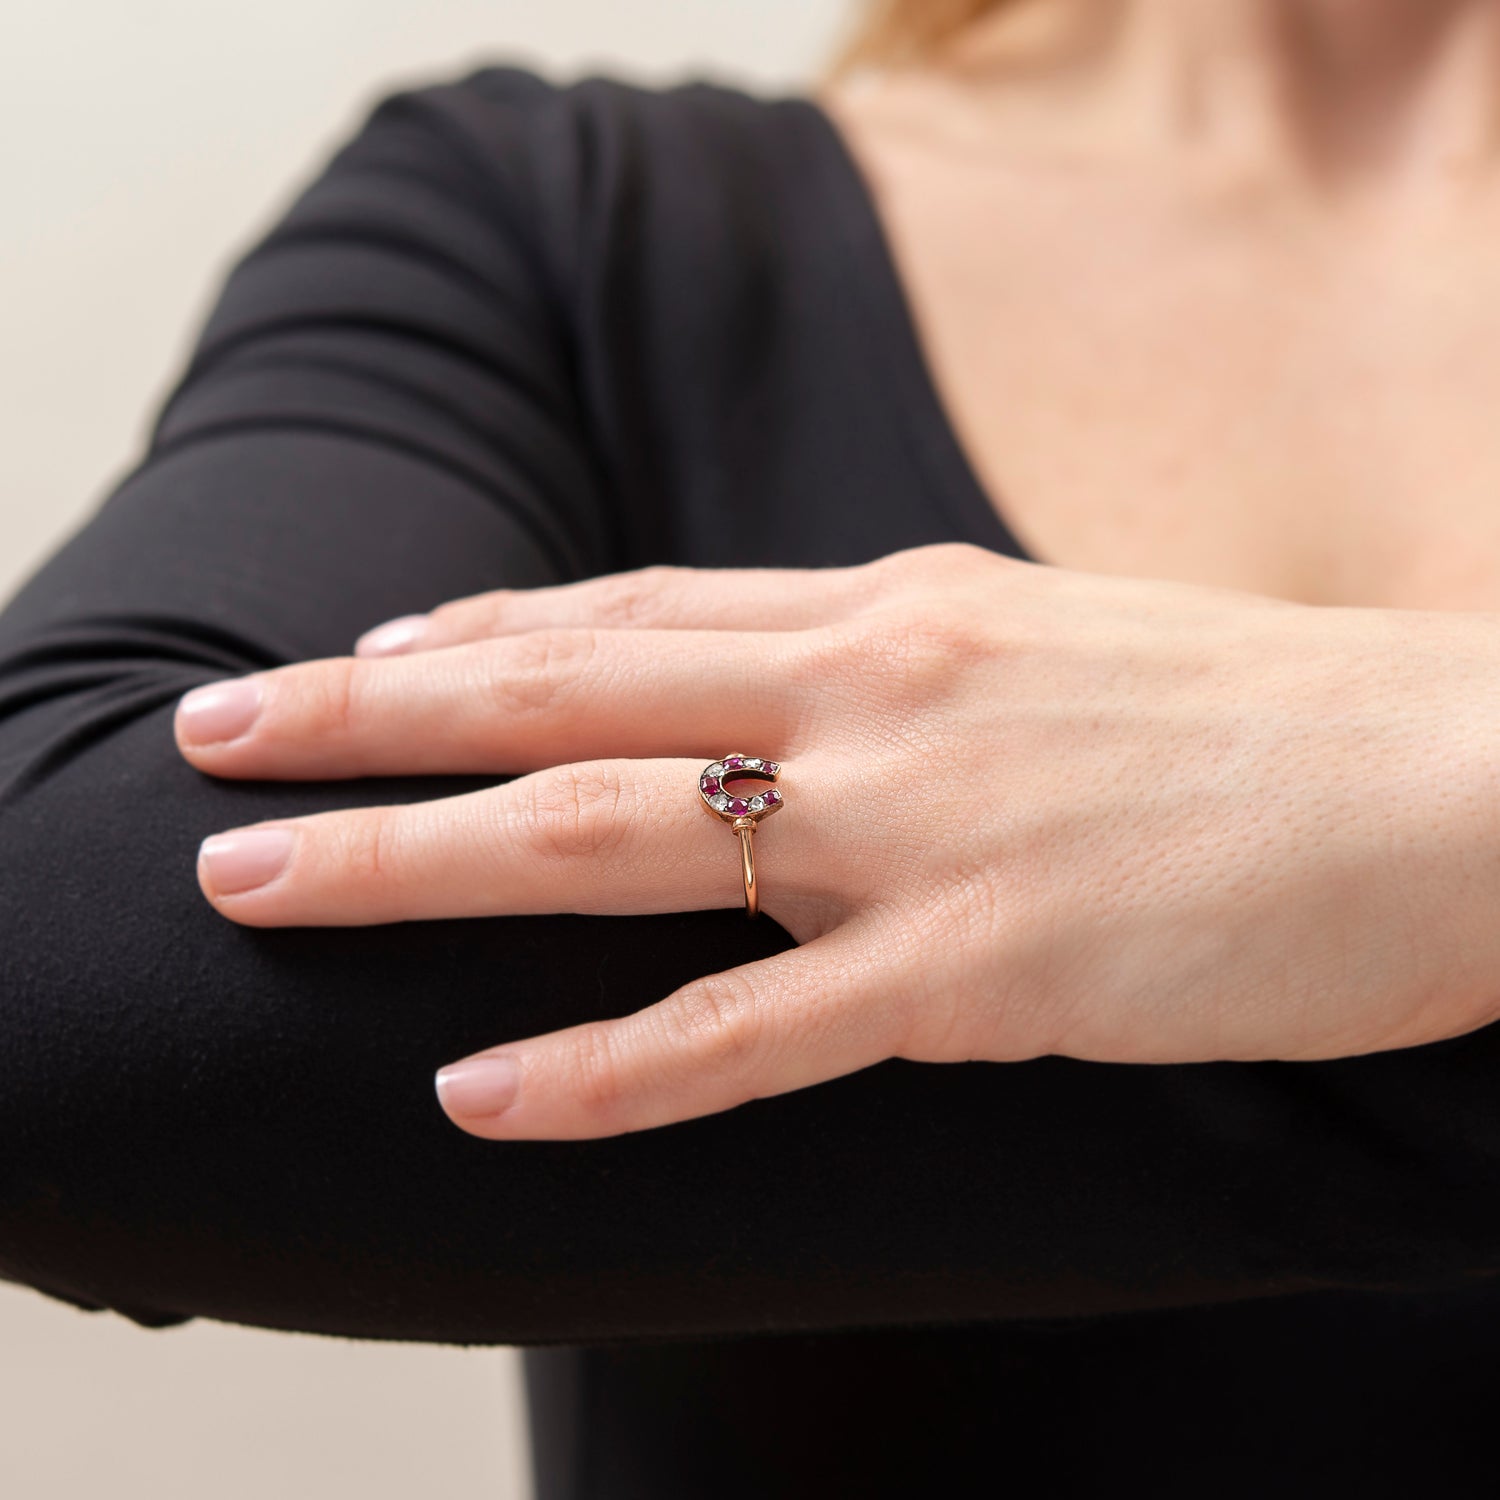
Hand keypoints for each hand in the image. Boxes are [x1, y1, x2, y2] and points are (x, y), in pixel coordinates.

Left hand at [173, 541, 1499, 1139]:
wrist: (1458, 770)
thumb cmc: (1256, 714)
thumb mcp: (1043, 640)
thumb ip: (900, 660)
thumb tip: (789, 685)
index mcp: (894, 611)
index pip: (633, 607)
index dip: (478, 631)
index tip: (358, 661)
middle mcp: (875, 694)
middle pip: (566, 692)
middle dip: (369, 720)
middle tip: (219, 742)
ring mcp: (918, 829)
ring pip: (611, 839)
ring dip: (419, 864)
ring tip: (256, 888)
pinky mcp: (985, 968)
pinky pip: (749, 1030)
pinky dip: (605, 1069)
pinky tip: (477, 1094)